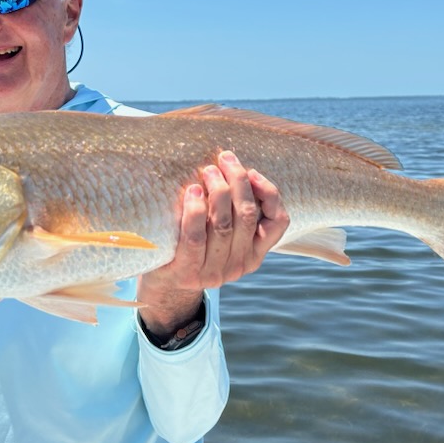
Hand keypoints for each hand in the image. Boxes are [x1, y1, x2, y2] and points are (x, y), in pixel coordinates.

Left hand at [137, 151, 289, 336]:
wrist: (165, 283)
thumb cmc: (196, 245)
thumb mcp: (224, 234)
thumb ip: (236, 211)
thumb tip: (237, 167)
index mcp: (255, 254)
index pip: (279, 222)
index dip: (269, 192)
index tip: (252, 172)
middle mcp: (240, 265)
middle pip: (247, 214)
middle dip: (238, 180)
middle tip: (225, 159)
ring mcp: (215, 273)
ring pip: (223, 224)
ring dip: (217, 190)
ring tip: (208, 170)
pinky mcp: (188, 273)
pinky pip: (195, 237)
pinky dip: (195, 210)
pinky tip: (192, 191)